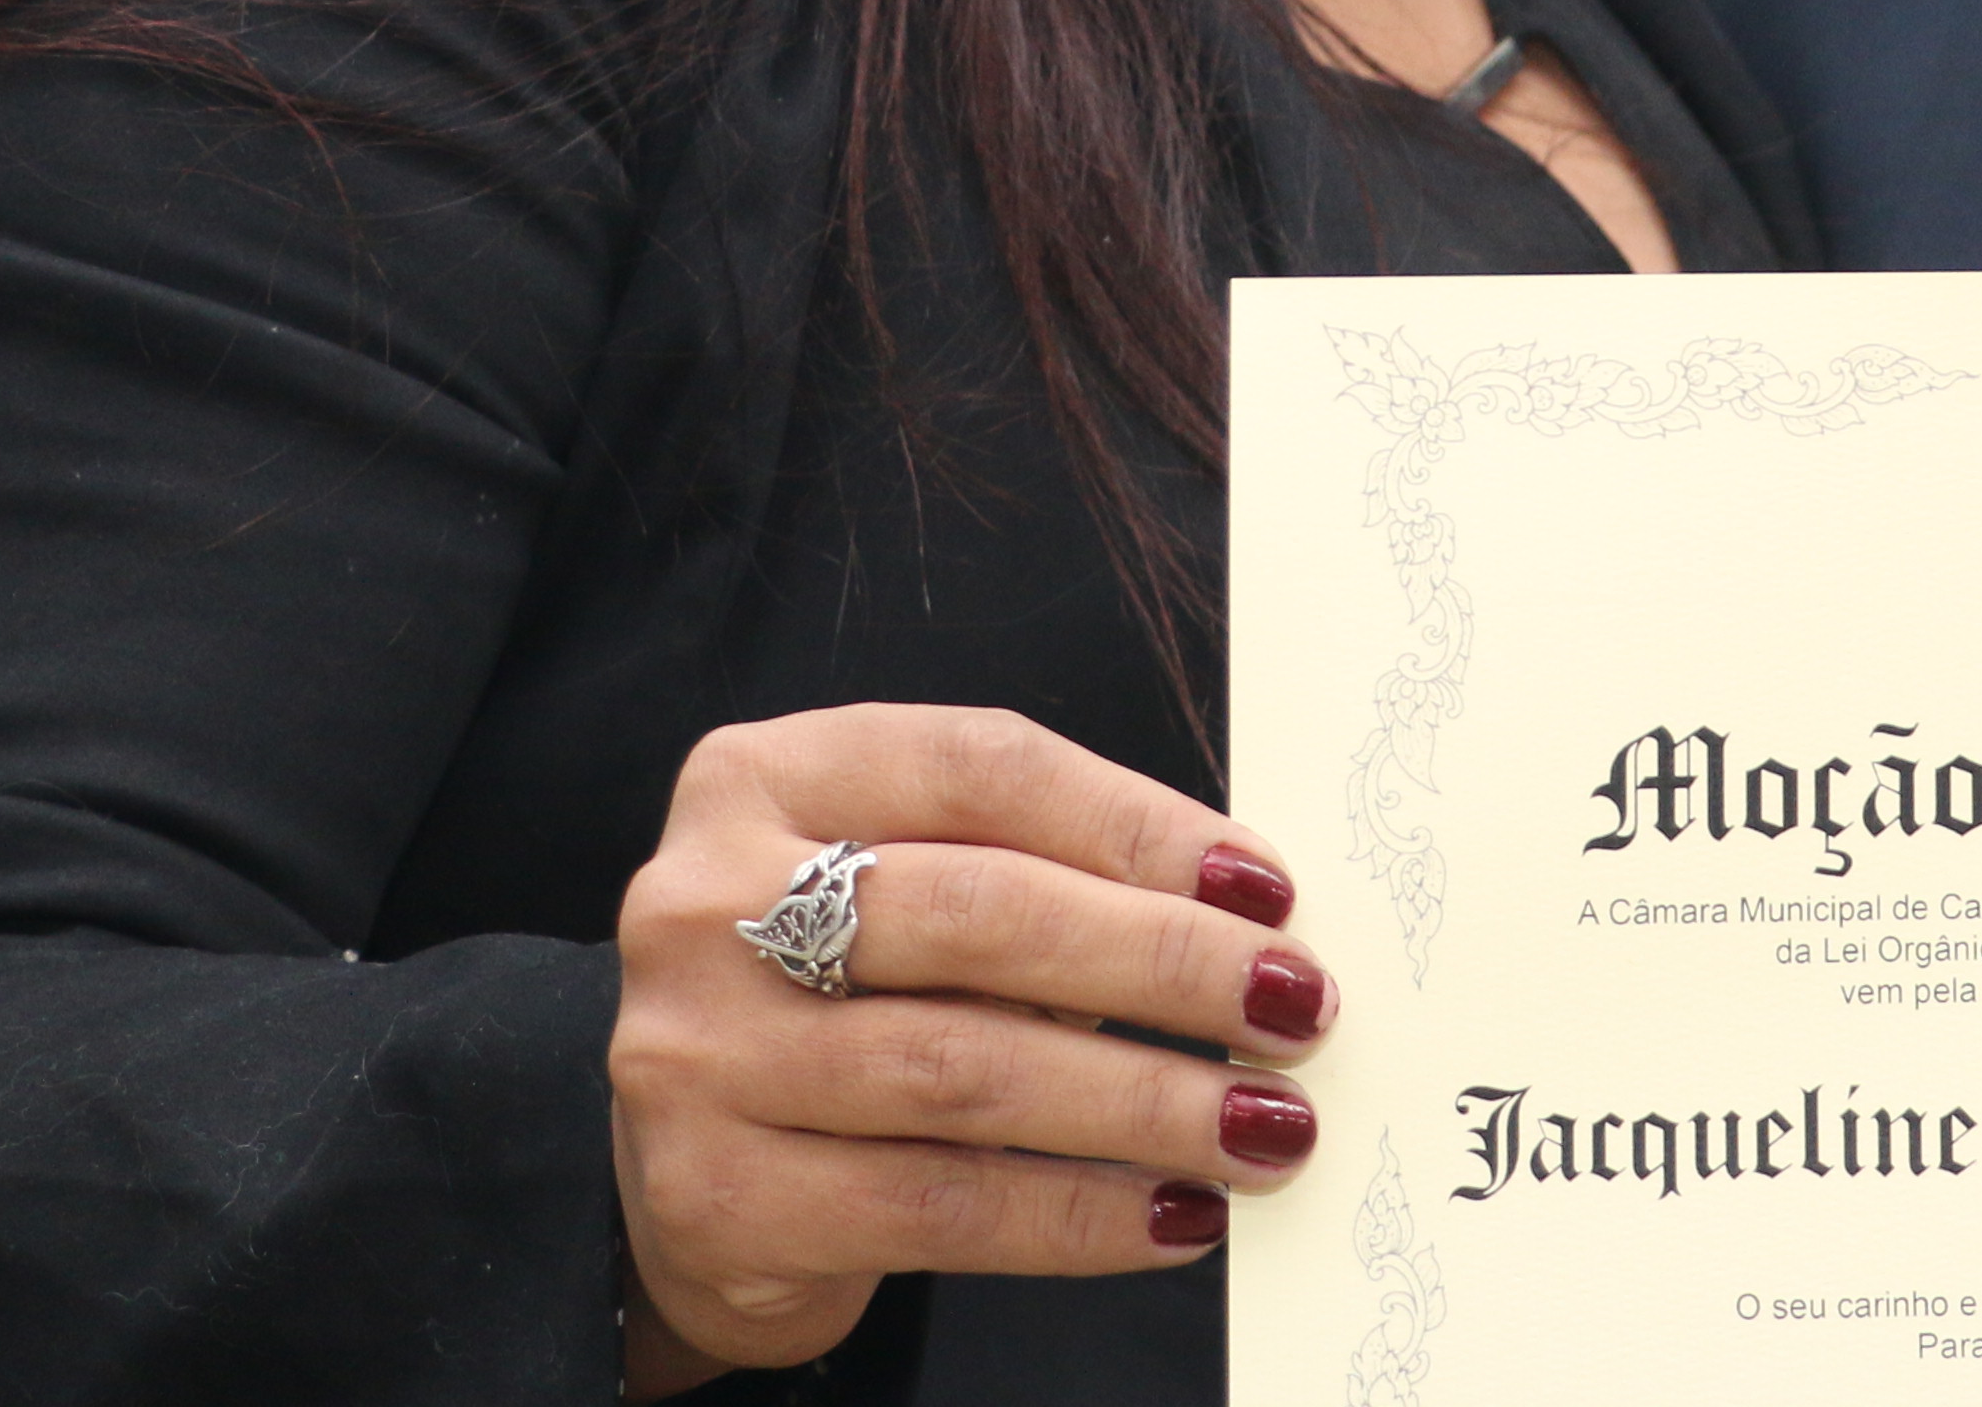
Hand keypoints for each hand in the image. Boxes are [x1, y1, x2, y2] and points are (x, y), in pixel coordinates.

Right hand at [607, 706, 1330, 1392]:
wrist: (686, 1185)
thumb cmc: (843, 1003)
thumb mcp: (909, 897)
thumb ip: (1039, 880)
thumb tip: (1249, 923)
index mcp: (763, 779)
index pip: (981, 766)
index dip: (1138, 821)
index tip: (1266, 887)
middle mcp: (704, 905)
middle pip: (978, 913)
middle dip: (1162, 960)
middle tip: (1295, 1004)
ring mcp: (698, 1056)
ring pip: (968, 1070)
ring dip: (1147, 1102)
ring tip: (1268, 1125)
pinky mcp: (720, 1198)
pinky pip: (942, 1205)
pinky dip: (1080, 1214)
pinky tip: (1177, 1213)